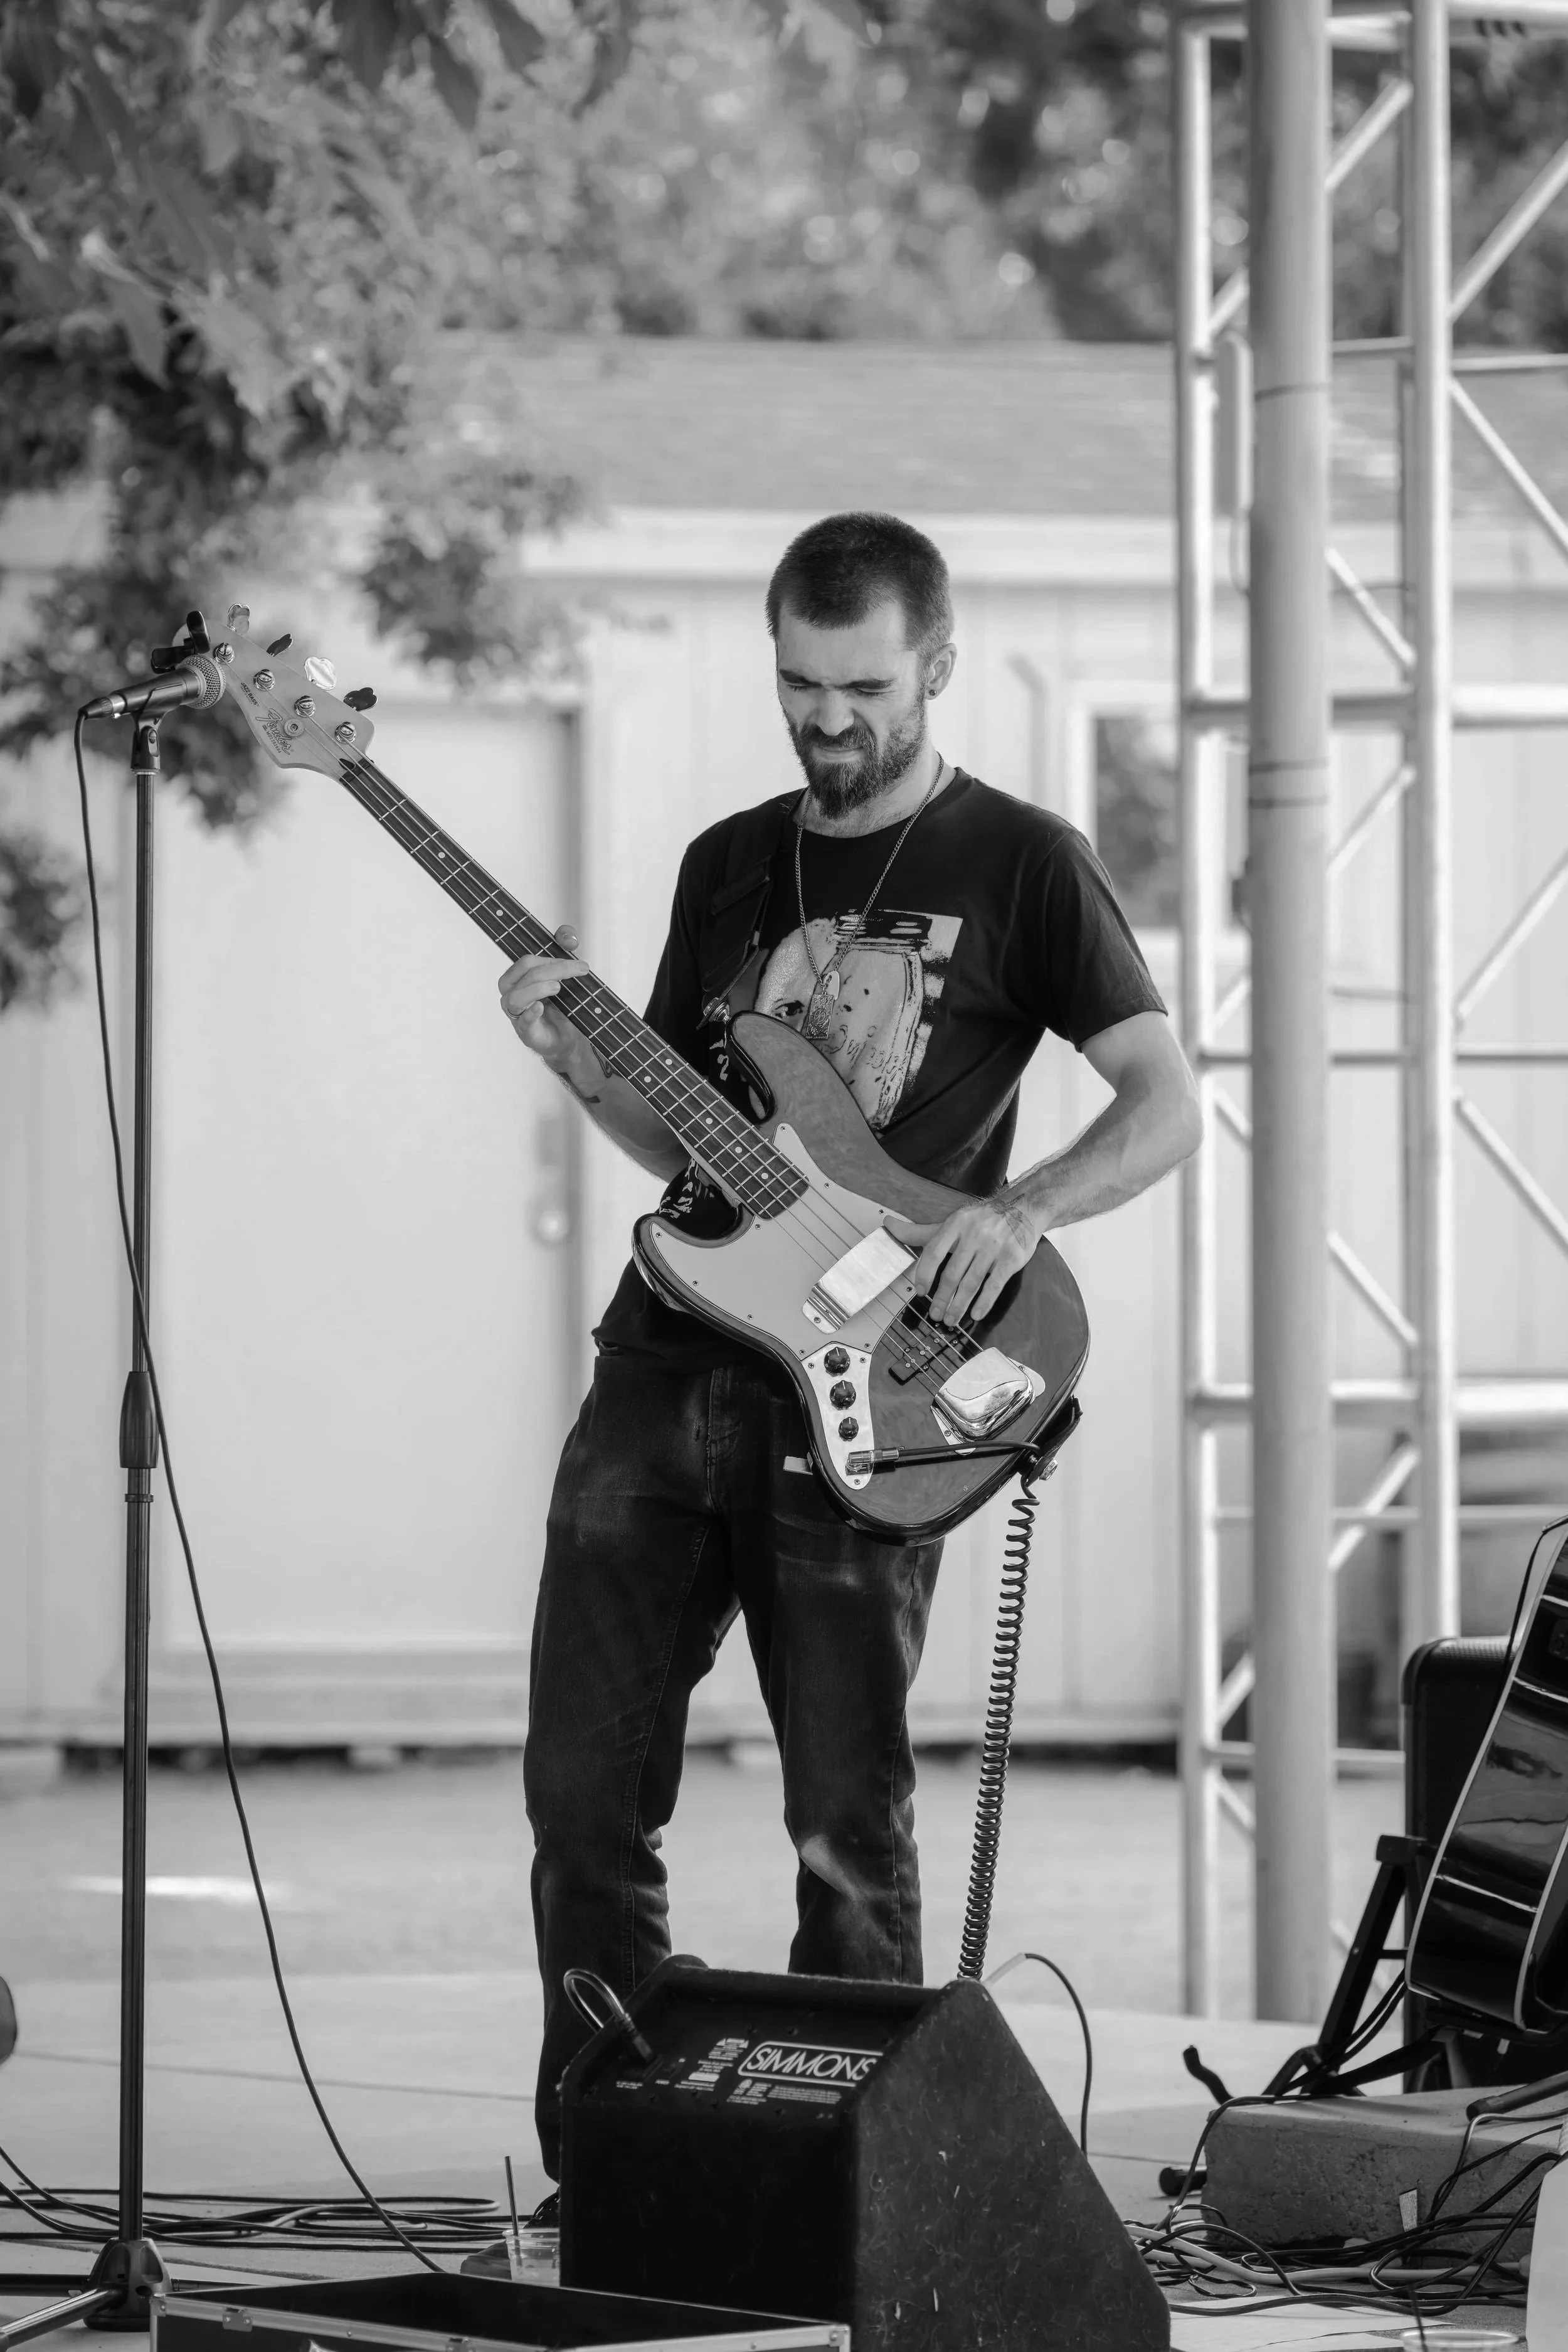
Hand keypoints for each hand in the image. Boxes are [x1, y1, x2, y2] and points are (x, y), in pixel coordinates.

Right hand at [499, 924, 600, 1086]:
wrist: (566, 1039)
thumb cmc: (560, 1008)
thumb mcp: (565, 977)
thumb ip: (565, 952)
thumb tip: (568, 936)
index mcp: (518, 979)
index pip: (527, 961)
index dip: (549, 955)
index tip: (575, 951)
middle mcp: (512, 994)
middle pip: (525, 973)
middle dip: (553, 968)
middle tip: (579, 969)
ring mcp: (517, 1015)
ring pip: (516, 996)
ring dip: (538, 988)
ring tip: (557, 987)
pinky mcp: (526, 1033)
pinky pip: (522, 1022)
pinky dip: (530, 1013)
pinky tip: (541, 1008)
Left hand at [888, 1194, 1041, 1326]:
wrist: (1024, 1208)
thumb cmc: (982, 1220)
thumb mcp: (952, 1222)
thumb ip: (920, 1232)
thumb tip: (888, 1225)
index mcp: (955, 1225)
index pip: (933, 1253)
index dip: (924, 1275)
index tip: (920, 1292)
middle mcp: (974, 1235)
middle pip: (951, 1274)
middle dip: (941, 1298)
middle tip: (934, 1315)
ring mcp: (993, 1248)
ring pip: (971, 1283)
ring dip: (958, 1306)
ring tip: (950, 1320)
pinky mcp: (1011, 1259)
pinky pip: (994, 1285)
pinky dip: (984, 1303)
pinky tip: (975, 1314)